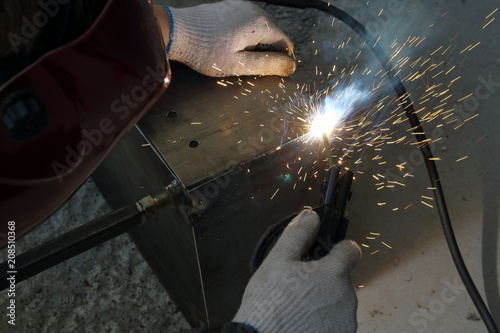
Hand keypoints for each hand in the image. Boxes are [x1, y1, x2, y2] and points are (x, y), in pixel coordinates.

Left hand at [160, 0, 295, 76]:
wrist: (178, 31)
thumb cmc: (206, 52)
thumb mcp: (239, 64)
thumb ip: (267, 64)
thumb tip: (290, 66)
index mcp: (261, 25)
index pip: (285, 44)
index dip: (280, 60)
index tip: (267, 72)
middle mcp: (255, 11)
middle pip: (274, 35)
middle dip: (267, 51)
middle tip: (246, 64)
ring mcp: (242, 6)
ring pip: (260, 28)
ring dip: (255, 43)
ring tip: (234, 54)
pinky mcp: (230, 5)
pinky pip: (246, 21)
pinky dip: (244, 34)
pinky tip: (228, 43)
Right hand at [233, 208, 361, 332]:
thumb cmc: (269, 300)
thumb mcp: (278, 260)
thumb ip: (298, 234)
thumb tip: (311, 215)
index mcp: (335, 273)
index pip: (351, 250)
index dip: (337, 249)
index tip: (322, 255)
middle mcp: (348, 297)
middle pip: (341, 278)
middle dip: (324, 278)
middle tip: (298, 286)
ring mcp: (347, 321)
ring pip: (338, 302)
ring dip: (324, 300)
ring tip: (297, 307)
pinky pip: (335, 322)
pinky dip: (323, 321)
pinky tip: (302, 322)